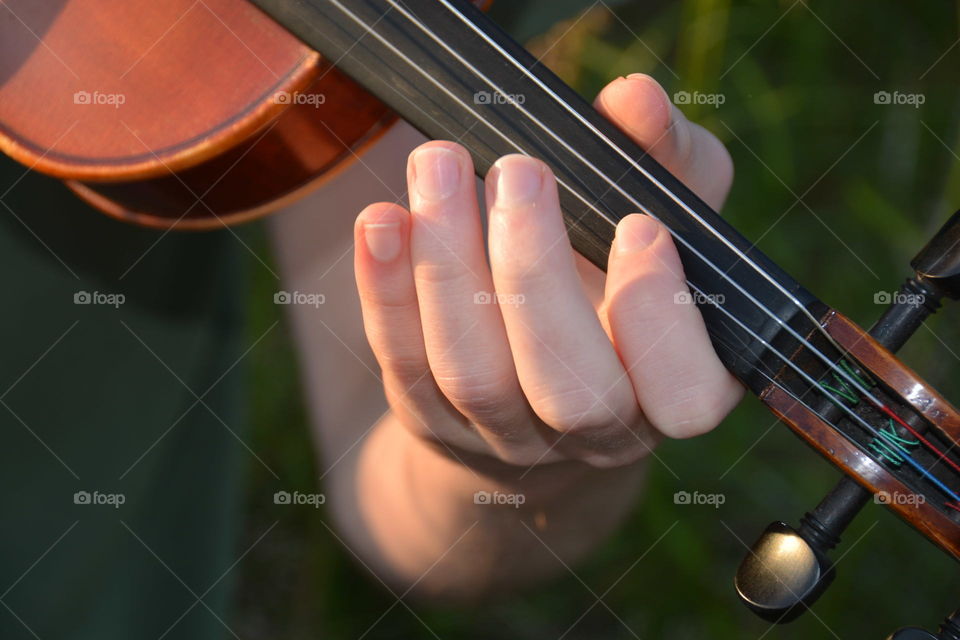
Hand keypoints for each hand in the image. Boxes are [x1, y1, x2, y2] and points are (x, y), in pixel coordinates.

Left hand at [354, 74, 743, 469]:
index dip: (661, 322)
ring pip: (475, 377)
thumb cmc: (616, 276)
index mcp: (673, 390)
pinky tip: (382, 220)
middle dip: (536, 276)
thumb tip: (634, 99)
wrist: (536, 360)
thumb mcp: (661, 214)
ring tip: (440, 166)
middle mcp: (595, 431)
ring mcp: (509, 434)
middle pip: (570, 392)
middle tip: (517, 172)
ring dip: (449, 267)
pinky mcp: (435, 417)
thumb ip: (662, 160)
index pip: (686, 397)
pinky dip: (389, 291)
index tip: (638, 227)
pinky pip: (405, 364)